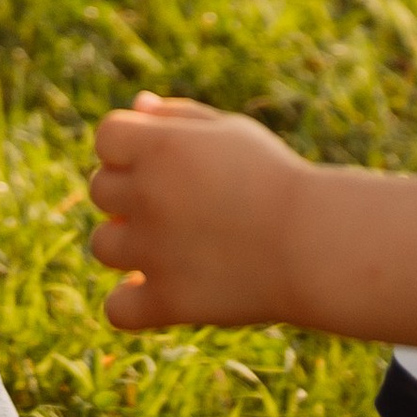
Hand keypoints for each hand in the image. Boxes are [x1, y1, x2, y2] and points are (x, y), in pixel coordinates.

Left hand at [86, 92, 313, 329]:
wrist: (316, 243)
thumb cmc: (275, 178)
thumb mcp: (230, 131)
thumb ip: (178, 115)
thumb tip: (138, 107)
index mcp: (160, 146)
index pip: (107, 136)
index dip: (130, 146)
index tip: (164, 160)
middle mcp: (147, 195)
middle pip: (101, 189)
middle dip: (130, 193)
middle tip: (180, 204)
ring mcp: (152, 251)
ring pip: (102, 245)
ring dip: (128, 244)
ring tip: (173, 245)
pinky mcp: (168, 301)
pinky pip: (117, 308)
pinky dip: (130, 303)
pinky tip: (158, 290)